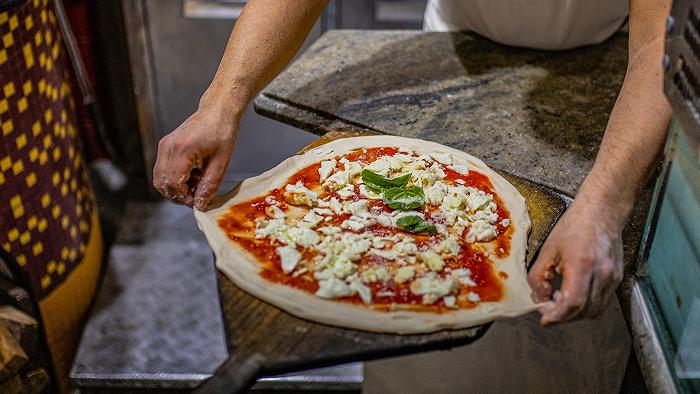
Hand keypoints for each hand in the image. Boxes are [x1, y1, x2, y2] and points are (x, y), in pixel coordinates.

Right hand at [153, 107, 237, 209]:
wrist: (217, 112)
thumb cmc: (221, 132)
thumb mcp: (221, 162)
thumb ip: (209, 185)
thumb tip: (200, 203)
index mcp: (183, 150)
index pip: (173, 183)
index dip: (184, 197)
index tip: (196, 201)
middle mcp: (169, 147)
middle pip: (162, 183)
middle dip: (177, 195)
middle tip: (195, 197)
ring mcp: (165, 145)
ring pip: (159, 178)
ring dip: (175, 187)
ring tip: (195, 184)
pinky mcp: (165, 146)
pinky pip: (163, 169)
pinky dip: (174, 177)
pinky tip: (192, 175)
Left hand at [528, 197, 623, 324]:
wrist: (602, 211)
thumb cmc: (574, 227)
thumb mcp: (548, 250)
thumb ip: (538, 277)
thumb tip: (538, 300)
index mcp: (582, 265)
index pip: (572, 303)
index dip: (557, 316)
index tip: (544, 319)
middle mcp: (602, 274)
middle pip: (583, 311)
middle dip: (563, 316)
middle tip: (548, 309)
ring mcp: (613, 277)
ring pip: (594, 310)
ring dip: (575, 313)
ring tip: (559, 300)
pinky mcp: (618, 278)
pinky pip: (602, 302)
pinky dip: (586, 306)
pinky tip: (573, 294)